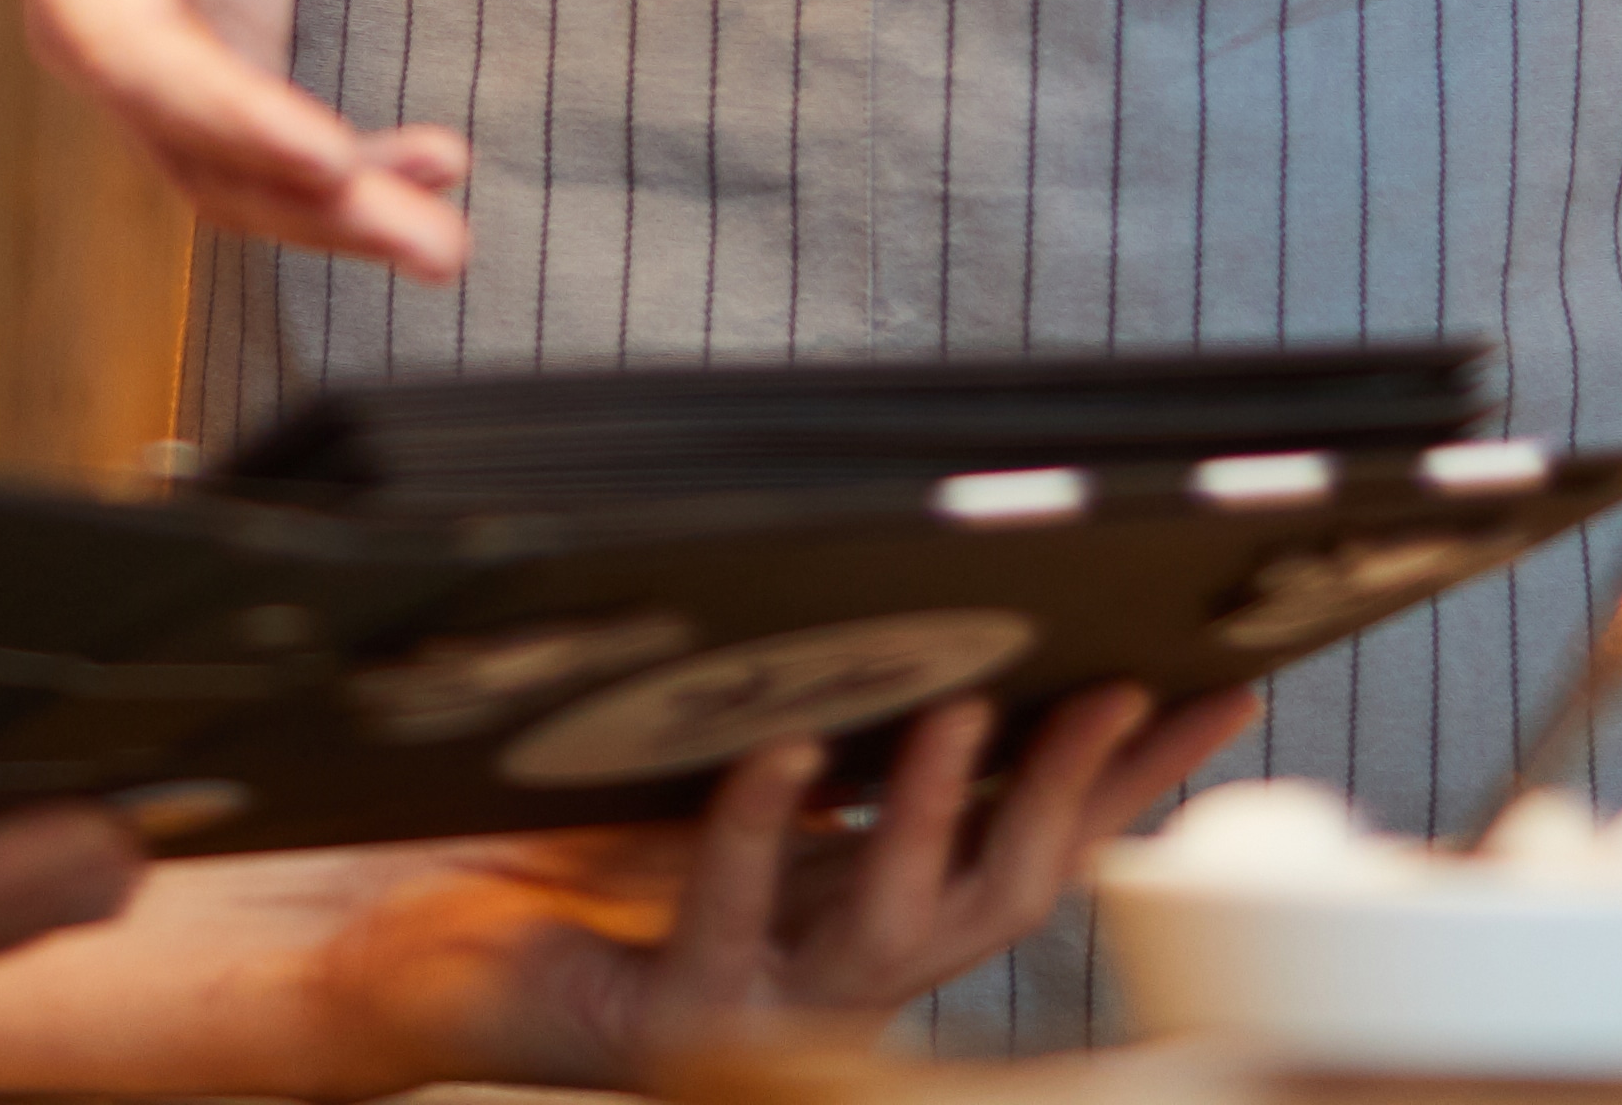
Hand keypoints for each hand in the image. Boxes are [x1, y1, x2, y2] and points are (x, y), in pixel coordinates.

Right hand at [0, 0, 471, 281]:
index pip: (136, 48)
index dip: (231, 114)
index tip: (331, 158)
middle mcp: (79, 4)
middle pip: (180, 138)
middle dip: (302, 200)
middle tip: (429, 242)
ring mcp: (136, 37)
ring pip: (215, 166)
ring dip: (325, 214)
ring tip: (443, 243)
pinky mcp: (197, 43)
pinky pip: (250, 141)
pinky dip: (329, 174)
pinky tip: (423, 171)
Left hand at [295, 686, 1262, 1088]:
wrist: (398, 945)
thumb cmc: (552, 843)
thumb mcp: (721, 758)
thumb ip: (823, 718)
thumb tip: (927, 605)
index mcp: (868, 904)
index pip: (1036, 841)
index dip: (1133, 778)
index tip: (1223, 690)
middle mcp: (838, 971)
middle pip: (1005, 894)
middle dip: (1075, 793)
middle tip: (1118, 687)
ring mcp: (766, 1008)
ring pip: (897, 924)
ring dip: (934, 810)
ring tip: (959, 707)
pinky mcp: (672, 1017)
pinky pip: (732, 913)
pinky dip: (759, 826)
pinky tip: (777, 749)